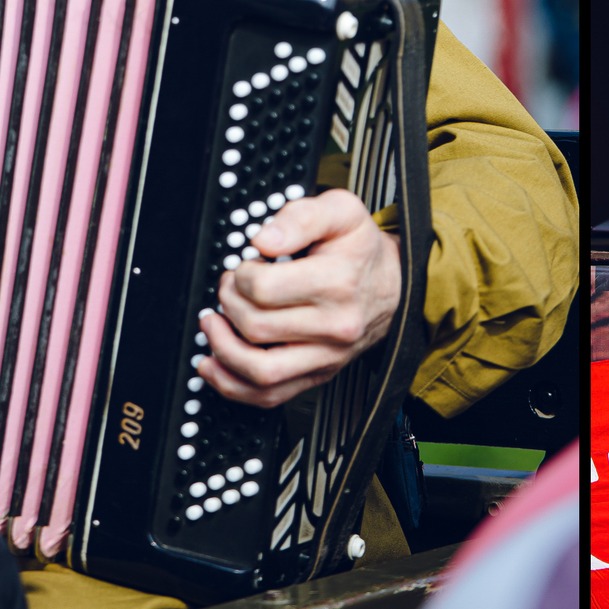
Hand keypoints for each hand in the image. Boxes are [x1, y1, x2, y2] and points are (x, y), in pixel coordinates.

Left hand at [193, 189, 401, 407]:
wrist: (395, 286)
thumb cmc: (361, 250)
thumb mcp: (341, 211)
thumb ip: (301, 217)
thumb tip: (263, 239)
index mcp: (337, 282)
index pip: (264, 289)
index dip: (241, 274)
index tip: (244, 265)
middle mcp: (335, 326)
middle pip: (256, 327)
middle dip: (228, 302)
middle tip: (230, 286)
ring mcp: (327, 356)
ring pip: (260, 371)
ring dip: (223, 348)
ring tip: (213, 325)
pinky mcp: (319, 375)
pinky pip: (270, 396)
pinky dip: (233, 385)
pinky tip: (215, 364)